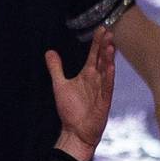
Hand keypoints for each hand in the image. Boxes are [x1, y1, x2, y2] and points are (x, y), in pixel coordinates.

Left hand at [49, 26, 114, 160]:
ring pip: (106, 71)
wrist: (76, 131)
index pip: (93, 55)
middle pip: (101, 59)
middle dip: (104, 46)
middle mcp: (96, 80)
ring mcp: (101, 90)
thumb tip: (49, 52)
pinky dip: (108, 77)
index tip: (101, 29)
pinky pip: (107, 87)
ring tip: (110, 46)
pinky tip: (111, 67)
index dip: (96, 43)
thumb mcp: (60, 85)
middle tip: (108, 32)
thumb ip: (56, 68)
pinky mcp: (104, 101)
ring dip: (108, 59)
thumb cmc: (71, 109)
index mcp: (87, 75)